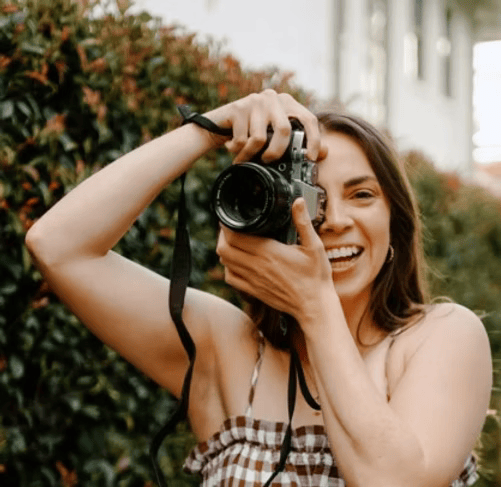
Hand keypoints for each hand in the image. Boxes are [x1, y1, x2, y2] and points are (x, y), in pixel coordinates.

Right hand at [203, 89, 327, 162]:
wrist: (216, 127)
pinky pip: (243, 139)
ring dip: (250, 155)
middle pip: (284, 130)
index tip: (312, 158)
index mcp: (287, 103)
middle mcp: (273, 98)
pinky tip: (232, 147)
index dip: (314, 139)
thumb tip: (325, 152)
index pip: (308, 119)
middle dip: (276, 152)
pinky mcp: (238, 107)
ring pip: (260, 138)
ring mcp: (256, 101)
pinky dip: (237, 150)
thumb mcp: (274, 136)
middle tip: (267, 161)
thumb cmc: (249, 133)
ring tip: (243, 157)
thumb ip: (297, 142)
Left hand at [216, 197, 335, 323]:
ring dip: (224, 250)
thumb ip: (303, 222)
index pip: (234, 236)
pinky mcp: (253, 291)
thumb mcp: (314, 246)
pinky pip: (230, 278)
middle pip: (223, 248)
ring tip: (232, 242)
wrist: (314, 306)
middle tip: (229, 228)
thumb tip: (298, 201)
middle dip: (222, 235)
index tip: (230, 218)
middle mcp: (256, 265)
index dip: (227, 225)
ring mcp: (252, 280)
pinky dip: (228, 268)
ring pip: (224, 262)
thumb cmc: (316, 276)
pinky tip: (237, 262)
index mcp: (268, 252)